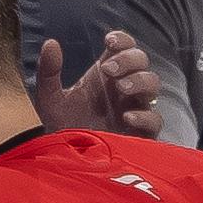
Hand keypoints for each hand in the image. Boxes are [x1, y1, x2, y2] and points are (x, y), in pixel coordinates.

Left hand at [32, 31, 164, 138]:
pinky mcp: (140, 135)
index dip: (122, 40)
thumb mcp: (50, 99)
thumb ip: (48, 72)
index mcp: (106, 76)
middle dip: (129, 59)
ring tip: (121, 88)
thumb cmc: (61, 128)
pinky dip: (144, 115)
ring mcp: (134, 110)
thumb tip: (50, 43)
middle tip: (108, 70)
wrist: (64, 163)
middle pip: (142, 61)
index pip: (124, 47)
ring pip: (153, 85)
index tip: (108, 41)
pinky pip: (155, 120)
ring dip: (140, 81)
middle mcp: (123, 90)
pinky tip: (126, 117)